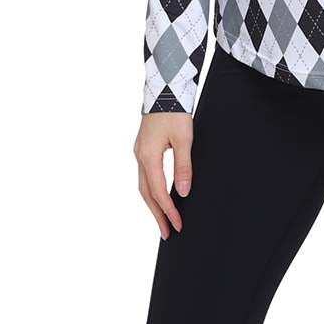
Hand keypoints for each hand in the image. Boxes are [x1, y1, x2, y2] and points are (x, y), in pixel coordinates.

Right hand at [134, 112, 193, 238]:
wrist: (164, 90)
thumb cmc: (174, 112)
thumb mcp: (184, 139)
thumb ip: (183, 166)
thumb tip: (182, 192)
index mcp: (149, 156)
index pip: (158, 192)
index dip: (168, 211)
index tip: (177, 225)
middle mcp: (140, 157)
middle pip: (146, 194)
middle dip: (157, 215)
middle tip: (168, 233)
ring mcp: (139, 152)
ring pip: (143, 185)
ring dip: (153, 204)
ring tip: (163, 220)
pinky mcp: (143, 148)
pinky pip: (144, 175)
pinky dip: (151, 190)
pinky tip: (158, 195)